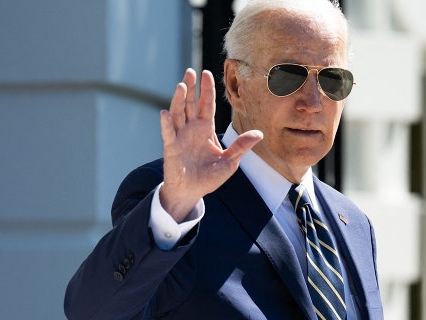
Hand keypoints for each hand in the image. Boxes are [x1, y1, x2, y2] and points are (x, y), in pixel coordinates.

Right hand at [159, 69, 262, 221]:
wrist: (192, 192)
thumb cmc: (209, 177)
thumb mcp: (230, 161)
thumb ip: (241, 146)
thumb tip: (259, 133)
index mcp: (205, 129)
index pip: (206, 105)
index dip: (206, 89)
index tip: (206, 73)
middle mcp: (191, 129)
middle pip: (190, 104)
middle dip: (191, 87)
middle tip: (190, 71)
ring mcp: (180, 137)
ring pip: (178, 114)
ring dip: (179, 100)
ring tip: (182, 85)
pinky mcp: (171, 148)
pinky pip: (168, 134)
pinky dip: (166, 124)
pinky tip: (165, 113)